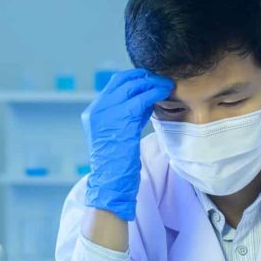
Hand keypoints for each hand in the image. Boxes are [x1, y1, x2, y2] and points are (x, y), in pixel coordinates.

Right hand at [81, 69, 172, 220]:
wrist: (111, 182)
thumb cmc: (117, 163)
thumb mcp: (116, 134)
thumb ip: (125, 115)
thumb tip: (145, 100)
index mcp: (93, 112)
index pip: (114, 84)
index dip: (134, 78)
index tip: (149, 80)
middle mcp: (97, 110)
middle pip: (122, 80)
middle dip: (144, 77)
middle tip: (160, 80)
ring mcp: (106, 113)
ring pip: (132, 86)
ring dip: (152, 83)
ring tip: (166, 85)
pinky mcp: (121, 120)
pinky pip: (141, 99)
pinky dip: (154, 93)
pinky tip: (164, 93)